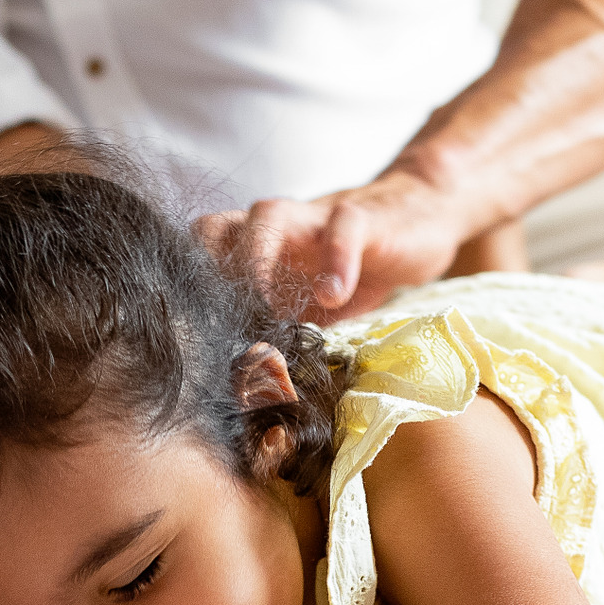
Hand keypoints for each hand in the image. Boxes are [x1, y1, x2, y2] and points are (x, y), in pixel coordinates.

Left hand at [193, 172, 478, 320]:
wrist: (417, 219)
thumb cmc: (346, 269)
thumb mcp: (304, 306)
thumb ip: (272, 330)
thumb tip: (236, 389)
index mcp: (249, 246)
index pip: (196, 254)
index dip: (186, 290)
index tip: (186, 339)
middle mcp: (270, 225)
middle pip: (215, 228)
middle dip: (208, 271)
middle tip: (216, 325)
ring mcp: (313, 216)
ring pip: (268, 216)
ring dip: (256, 259)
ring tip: (263, 310)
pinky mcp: (362, 216)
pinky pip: (342, 227)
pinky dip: (334, 260)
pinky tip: (333, 296)